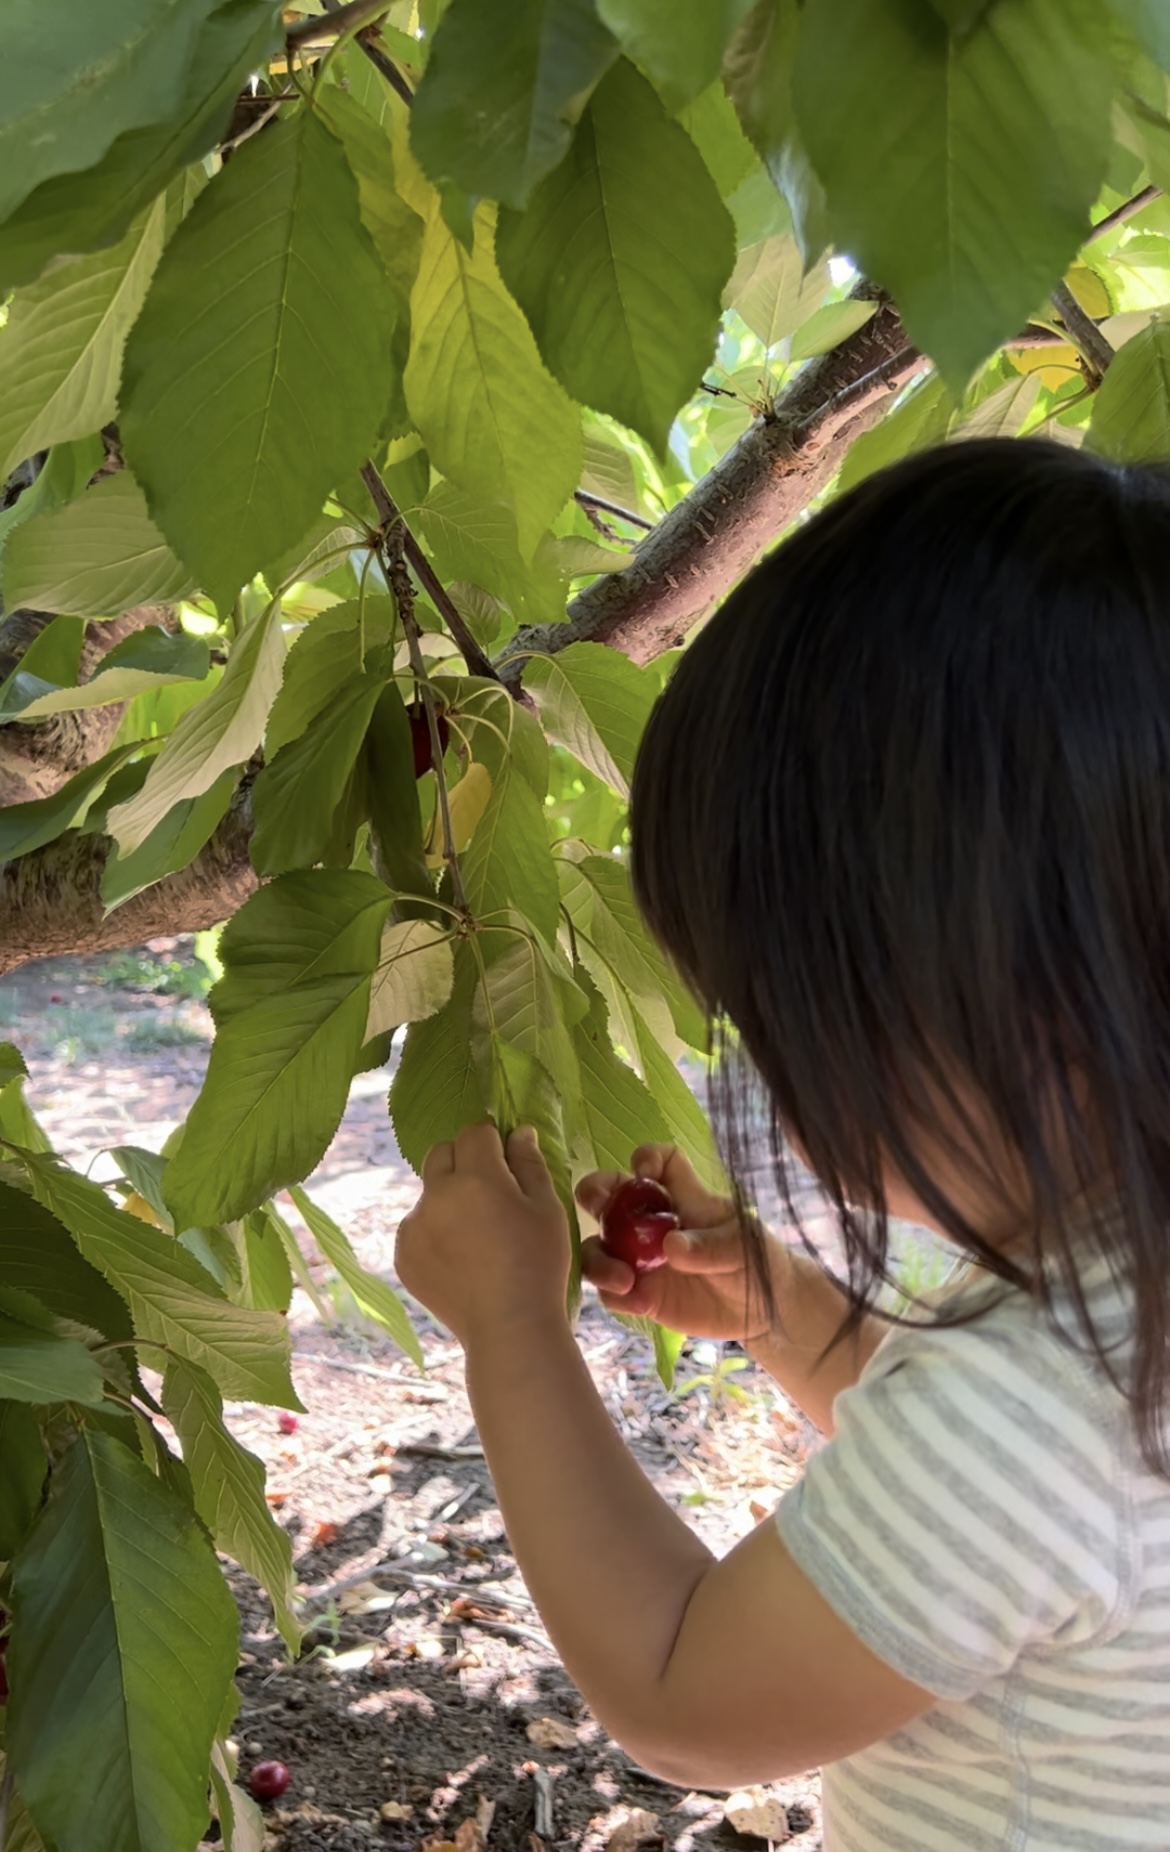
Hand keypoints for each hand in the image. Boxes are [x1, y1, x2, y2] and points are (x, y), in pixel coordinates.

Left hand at [395, 1122, 569, 1347]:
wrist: (508, 1328)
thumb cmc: (538, 1265)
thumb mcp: (546, 1209)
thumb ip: (529, 1163)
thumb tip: (516, 1131)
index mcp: (474, 1178)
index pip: (475, 1132)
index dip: (494, 1142)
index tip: (508, 1162)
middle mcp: (435, 1196)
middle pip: (442, 1154)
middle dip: (464, 1161)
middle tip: (491, 1194)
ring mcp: (413, 1227)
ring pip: (428, 1192)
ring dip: (448, 1198)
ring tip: (477, 1235)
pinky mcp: (402, 1256)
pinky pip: (417, 1227)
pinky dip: (435, 1231)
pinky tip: (461, 1258)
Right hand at [577, 1145, 775, 1342]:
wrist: (765, 1311)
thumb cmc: (757, 1261)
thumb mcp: (743, 1246)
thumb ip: (710, 1245)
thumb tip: (671, 1247)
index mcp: (683, 1197)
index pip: (661, 1162)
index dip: (648, 1158)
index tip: (644, 1170)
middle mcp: (652, 1223)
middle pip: (610, 1197)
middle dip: (594, 1192)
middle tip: (595, 1204)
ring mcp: (642, 1259)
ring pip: (599, 1247)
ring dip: (598, 1259)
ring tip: (622, 1279)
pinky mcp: (641, 1293)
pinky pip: (612, 1292)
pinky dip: (616, 1296)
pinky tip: (640, 1303)